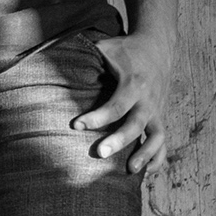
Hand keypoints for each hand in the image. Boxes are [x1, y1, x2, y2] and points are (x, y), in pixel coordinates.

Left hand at [71, 29, 177, 175]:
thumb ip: (85, 56)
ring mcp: (157, 109)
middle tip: (99, 154)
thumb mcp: (106, 47)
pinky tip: (147, 172)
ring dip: (145, 154)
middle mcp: (147, 98)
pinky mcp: (161, 115)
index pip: (116, 105)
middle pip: (135, 124)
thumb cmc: (125, 48)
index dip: (97, 118)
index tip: (76, 126)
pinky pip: (163, 140)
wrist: (158, 44)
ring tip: (130, 171)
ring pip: (156, 136)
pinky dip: (158, 157)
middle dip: (118, 140)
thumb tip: (52, 59)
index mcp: (133, 82)